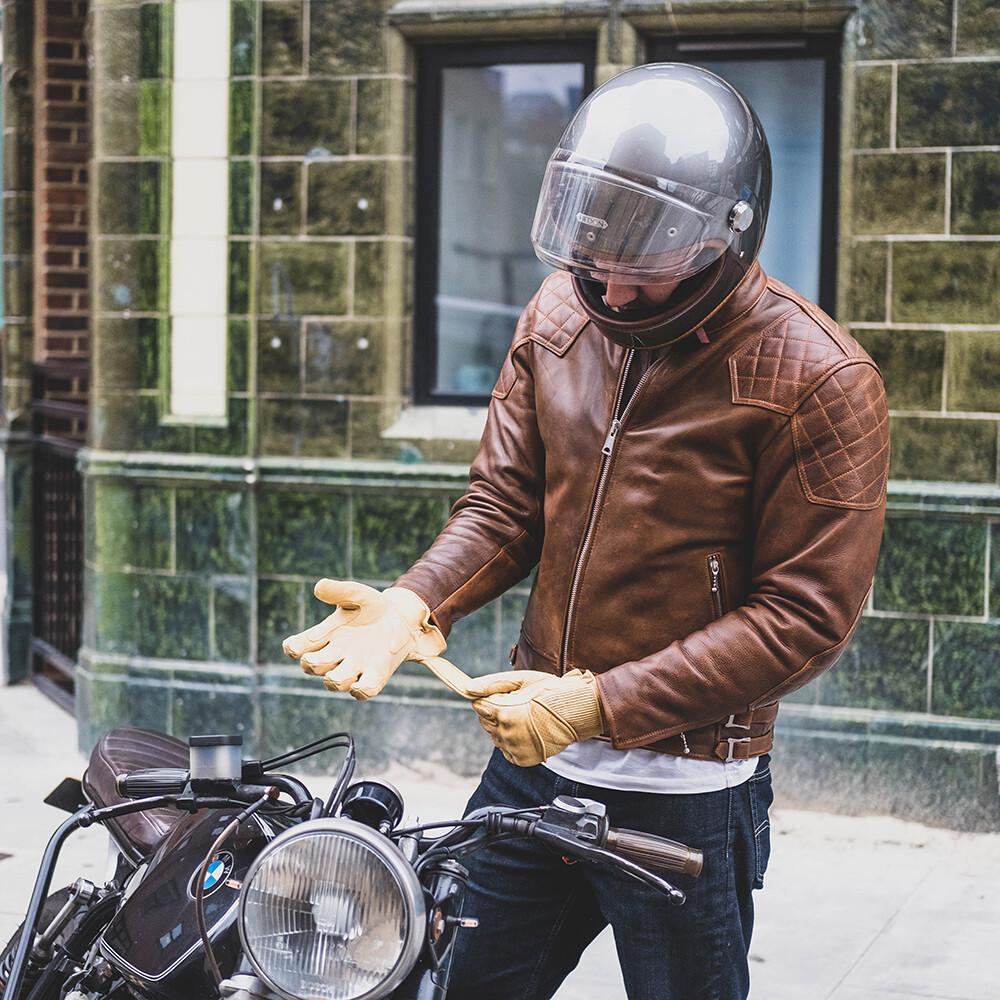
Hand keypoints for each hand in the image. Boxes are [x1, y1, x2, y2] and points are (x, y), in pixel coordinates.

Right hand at [283, 581, 445, 699]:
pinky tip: (361, 685)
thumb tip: (319, 586)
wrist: (401, 617)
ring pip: (336, 682)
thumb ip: (339, 591)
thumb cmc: (371, 607)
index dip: (293, 648)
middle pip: (314, 667)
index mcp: (325, 636)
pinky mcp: (375, 675)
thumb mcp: (356, 595)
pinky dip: (361, 690)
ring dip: (334, 679)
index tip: (294, 645)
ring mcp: (355, 667)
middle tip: (311, 658)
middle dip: (312, 664)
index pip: (299, 647)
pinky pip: (364, 691)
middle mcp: (336, 655)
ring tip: (334, 674)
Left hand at [471, 669, 605, 765]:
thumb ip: (492, 684)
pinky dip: (511, 740)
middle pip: (484, 722)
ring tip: (525, 717)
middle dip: (494, 712)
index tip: (501, 695)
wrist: (577, 712)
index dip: (489, 698)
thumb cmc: (550, 692)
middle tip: (516, 704)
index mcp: (504, 713)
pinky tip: (527, 730)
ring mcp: (514, 749)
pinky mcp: (521, 759)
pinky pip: (505, 749)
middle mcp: (507, 735)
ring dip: (503, 726)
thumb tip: (469, 688)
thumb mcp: (522, 680)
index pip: (478, 706)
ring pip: (494, 736)